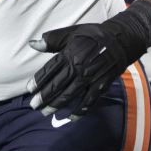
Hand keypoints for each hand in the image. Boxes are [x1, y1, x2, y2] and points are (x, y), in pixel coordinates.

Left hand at [26, 2, 150, 119]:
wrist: (121, 40)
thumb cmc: (93, 35)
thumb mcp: (71, 32)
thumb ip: (51, 40)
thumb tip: (32, 43)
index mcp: (69, 53)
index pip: (50, 69)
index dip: (38, 81)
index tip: (29, 90)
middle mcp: (78, 66)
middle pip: (57, 84)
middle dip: (44, 97)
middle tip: (34, 106)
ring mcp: (90, 77)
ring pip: (70, 94)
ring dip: (56, 104)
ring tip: (45, 112)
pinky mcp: (102, 84)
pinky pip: (89, 100)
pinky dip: (80, 110)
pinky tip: (71, 117)